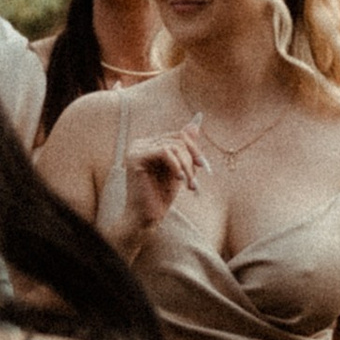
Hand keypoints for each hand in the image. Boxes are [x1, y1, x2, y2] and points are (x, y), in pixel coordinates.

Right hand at [122, 120, 203, 240]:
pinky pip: (165, 151)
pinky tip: (179, 180)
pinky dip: (177, 165)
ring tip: (190, 185)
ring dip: (187, 166)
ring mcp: (136, 149)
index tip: (204, 166)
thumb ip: (185, 148)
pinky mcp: (135, 157)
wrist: (145, 219)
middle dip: (192, 158)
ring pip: (174, 145)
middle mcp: (140, 143)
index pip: (178, 136)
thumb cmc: (161, 196)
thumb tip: (196, 121)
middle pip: (178, 139)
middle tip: (195, 180)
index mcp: (149, 144)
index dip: (194, 149)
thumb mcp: (180, 169)